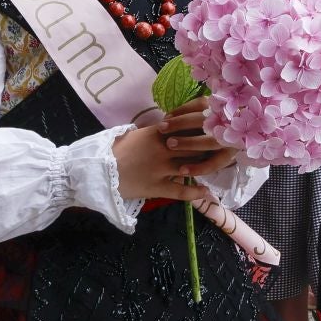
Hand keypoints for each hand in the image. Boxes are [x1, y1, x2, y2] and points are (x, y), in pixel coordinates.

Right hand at [113, 99, 235, 201]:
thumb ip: (154, 131)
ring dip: (206, 168)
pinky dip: (196, 193)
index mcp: (157, 133)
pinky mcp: (157, 187)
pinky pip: (181, 190)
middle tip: (223, 148)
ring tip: (218, 168)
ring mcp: (161, 168)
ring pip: (192, 166)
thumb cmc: (113, 150)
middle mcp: (163, 149)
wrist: (96, 169)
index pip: (187, 127)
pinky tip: (206, 193)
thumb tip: (169, 126)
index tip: (215, 129)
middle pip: (195, 145)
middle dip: (210, 147)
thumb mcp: (135, 134)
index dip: (203, 129)